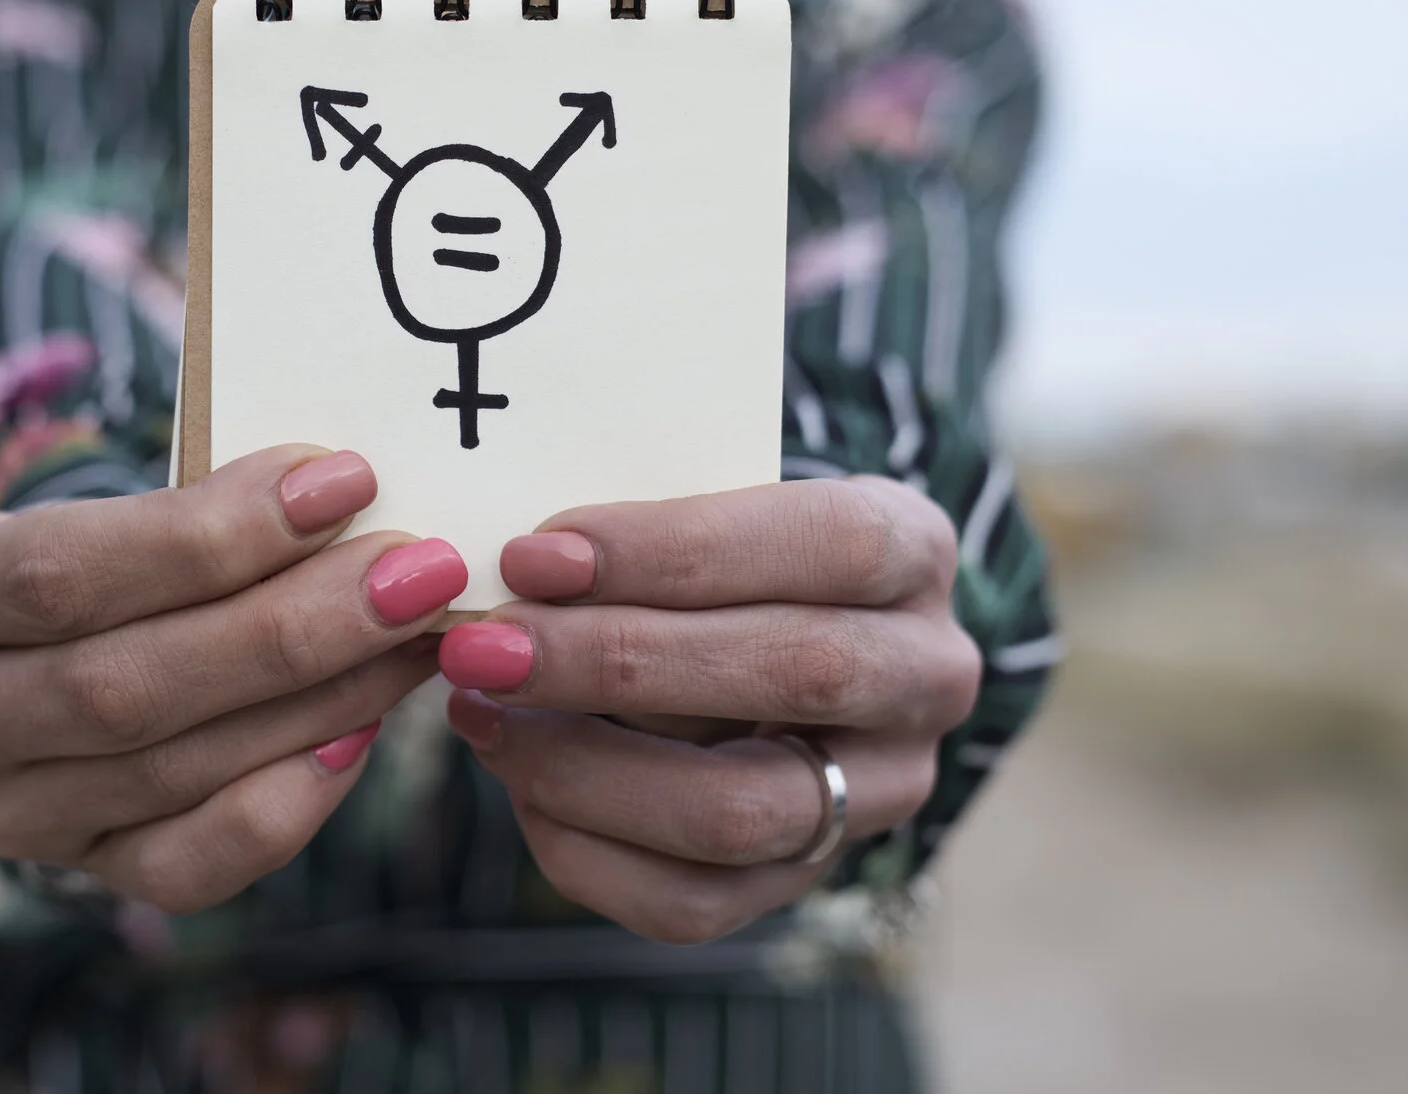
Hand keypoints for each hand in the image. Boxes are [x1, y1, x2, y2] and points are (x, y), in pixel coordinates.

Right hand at [0, 445, 462, 913]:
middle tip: (414, 574)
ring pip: (168, 770)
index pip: (59, 569)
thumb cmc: (130, 549)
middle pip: (120, 683)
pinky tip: (362, 731)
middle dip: (288, 626)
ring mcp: (9, 811)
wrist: (91, 638)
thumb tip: (353, 496)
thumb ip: (217, 506)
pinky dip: (289, 801)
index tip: (342, 484)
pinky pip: (191, 863)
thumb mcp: (137, 502)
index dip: (208, 535)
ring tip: (414, 635)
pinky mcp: (84, 874)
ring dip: (316, 700)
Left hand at [438, 476, 977, 944]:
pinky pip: (693, 902)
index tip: (537, 557)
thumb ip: (633, 538)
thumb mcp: (703, 505)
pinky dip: (584, 848)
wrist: (768, 633)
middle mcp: (926, 675)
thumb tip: (516, 577)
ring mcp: (878, 791)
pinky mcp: (809, 876)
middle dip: (618, 662)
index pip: (823, 543)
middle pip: (794, 675)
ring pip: (741, 811)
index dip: (674, 551)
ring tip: (482, 713)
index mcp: (911, 550)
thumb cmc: (714, 553)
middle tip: (488, 646)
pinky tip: (517, 784)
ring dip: (584, 768)